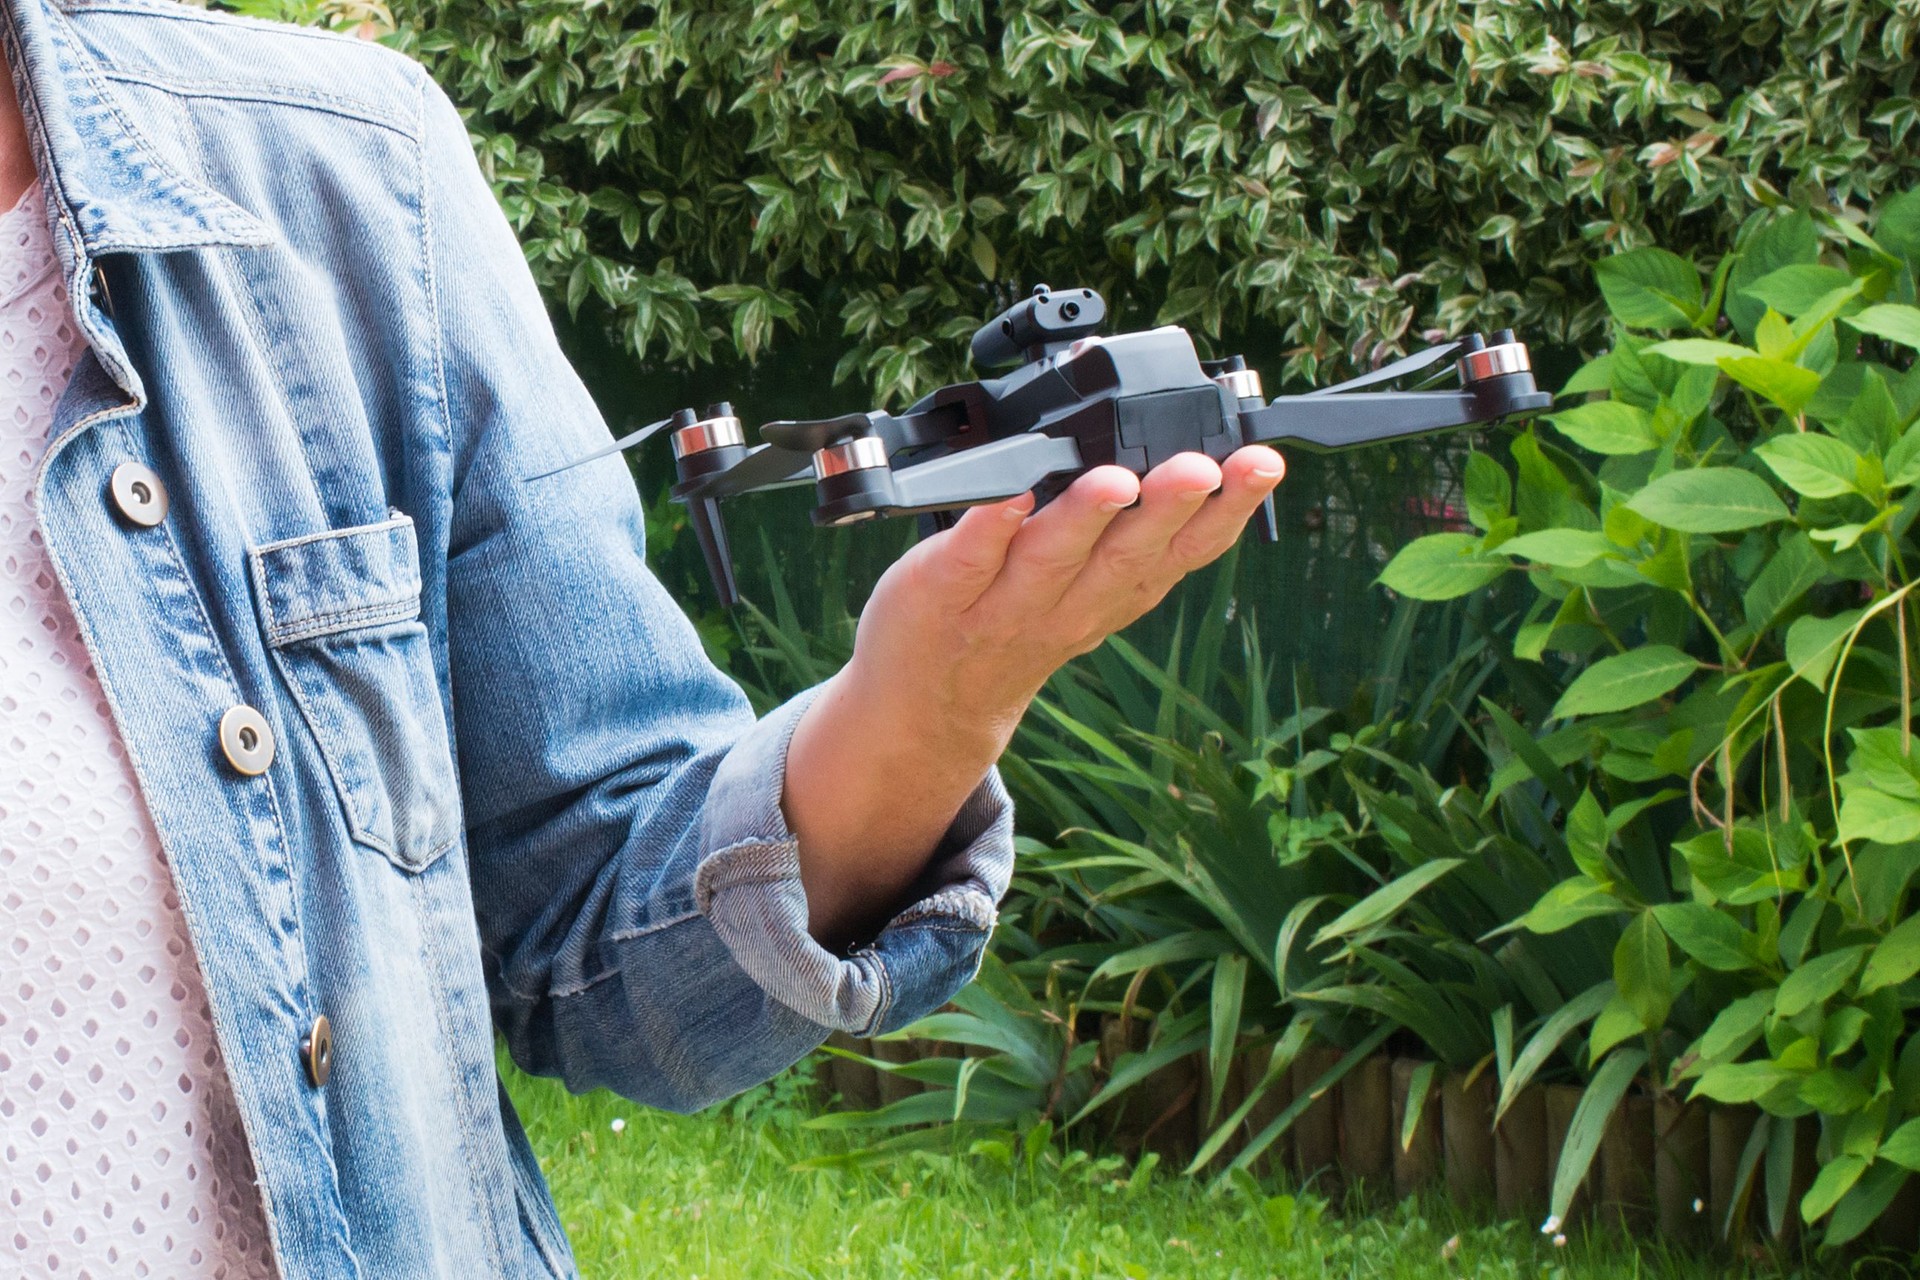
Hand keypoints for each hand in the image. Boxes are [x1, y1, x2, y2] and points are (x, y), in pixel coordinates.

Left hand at [782, 445, 1284, 943]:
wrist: (927, 707)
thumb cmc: (1015, 621)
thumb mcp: (1093, 592)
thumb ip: (1129, 535)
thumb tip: (1176, 450)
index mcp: (1118, 592)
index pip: (1186, 550)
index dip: (1231, 511)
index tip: (1260, 464)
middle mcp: (1072, 604)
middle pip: (1128, 555)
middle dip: (1169, 507)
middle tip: (1201, 468)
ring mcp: (1005, 603)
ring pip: (1052, 559)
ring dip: (1086, 517)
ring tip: (1114, 480)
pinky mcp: (941, 591)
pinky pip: (969, 557)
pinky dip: (989, 524)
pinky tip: (1008, 492)